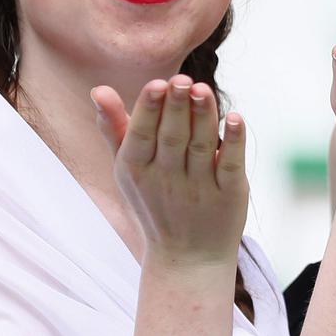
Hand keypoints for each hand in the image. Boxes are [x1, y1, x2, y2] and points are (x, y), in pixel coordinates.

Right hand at [91, 76, 247, 265]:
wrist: (187, 257)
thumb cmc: (153, 201)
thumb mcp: (127, 169)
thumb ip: (115, 128)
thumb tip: (99, 90)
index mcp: (136, 170)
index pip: (141, 136)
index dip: (150, 109)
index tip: (158, 83)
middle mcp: (166, 180)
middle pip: (172, 138)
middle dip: (177, 107)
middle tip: (183, 79)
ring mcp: (199, 189)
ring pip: (200, 147)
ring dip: (203, 116)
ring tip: (203, 89)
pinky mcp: (229, 195)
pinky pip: (230, 165)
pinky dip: (233, 141)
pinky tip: (236, 118)